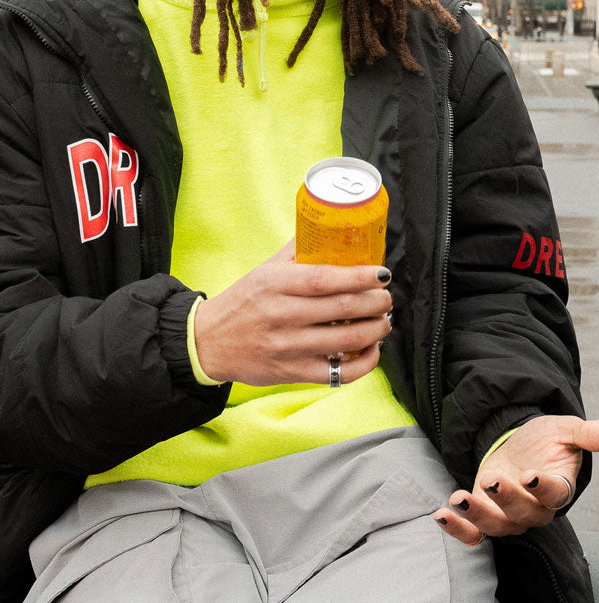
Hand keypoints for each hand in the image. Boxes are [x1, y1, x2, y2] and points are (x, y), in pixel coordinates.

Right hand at [193, 240, 392, 385]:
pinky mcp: (291, 373)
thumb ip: (298, 252)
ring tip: (385, 320)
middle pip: (342, 308)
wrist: (207, 343)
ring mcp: (287, 347)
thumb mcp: (265, 270)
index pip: (325, 279)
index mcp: (276, 285)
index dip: (359, 276)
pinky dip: (363, 363)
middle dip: (376, 302)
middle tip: (386, 297)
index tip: (382, 273)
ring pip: (345, 340)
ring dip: (375, 330)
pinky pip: (337, 374)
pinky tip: (372, 349)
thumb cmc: (242, 302)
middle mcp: (282, 316)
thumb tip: (330, 228)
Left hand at [434, 415, 598, 545]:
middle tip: (492, 480)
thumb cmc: (545, 439)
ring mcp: (508, 516)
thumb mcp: (566, 429)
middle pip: (524, 513)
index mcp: (558, 487)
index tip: (532, 475)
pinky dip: (457, 530)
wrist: (517, 444)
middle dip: (506, 500)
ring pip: (497, 526)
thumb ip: (592, 434)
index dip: (545, 489)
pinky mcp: (485, 518)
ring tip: (460, 498)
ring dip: (476, 515)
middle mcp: (535, 509)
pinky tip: (442, 515)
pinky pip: (473, 535)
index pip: (556, 494)